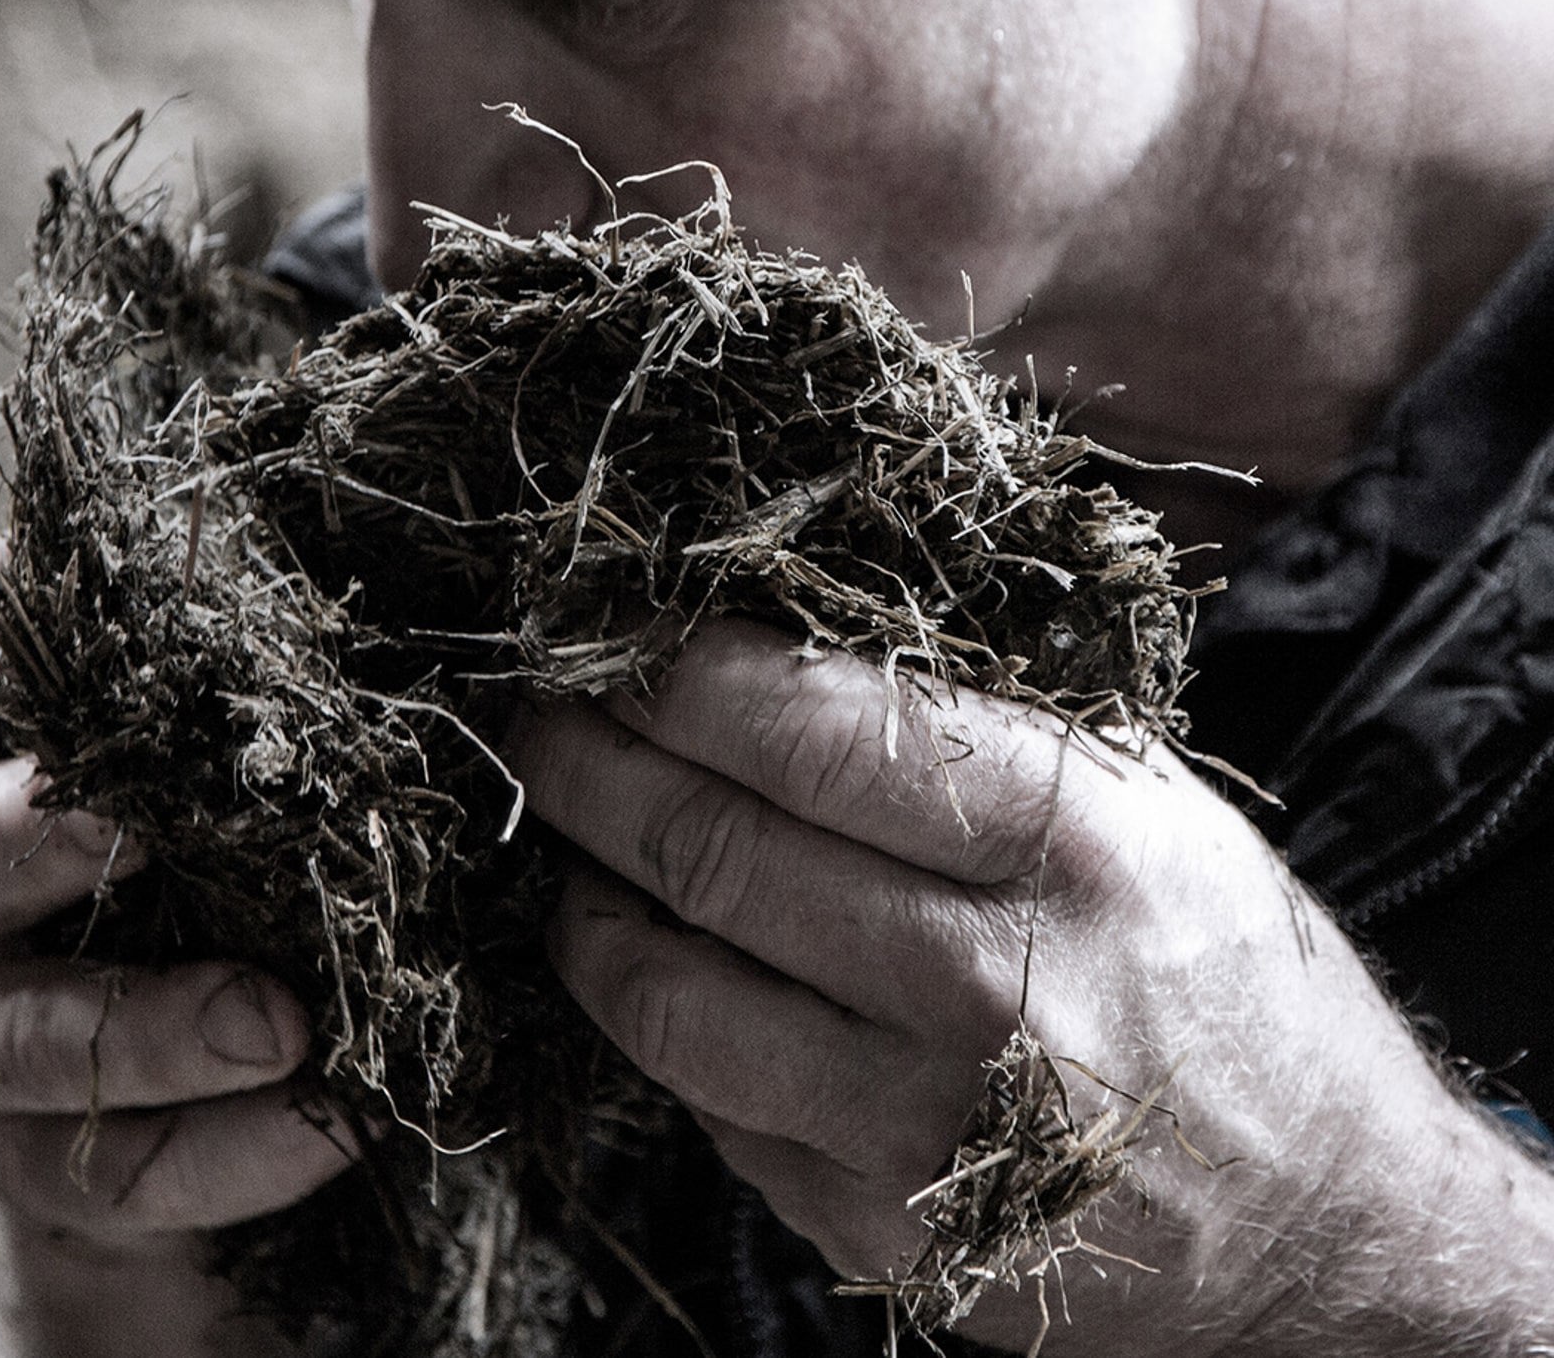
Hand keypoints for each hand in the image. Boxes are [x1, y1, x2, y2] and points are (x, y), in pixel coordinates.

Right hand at [0, 541, 354, 1355]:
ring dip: (160, 1026)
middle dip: (53, 836)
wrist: (100, 1079)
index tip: (89, 567)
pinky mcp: (20, 1165)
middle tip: (156, 820)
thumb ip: (164, 648)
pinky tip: (337, 1121)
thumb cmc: (129, 832)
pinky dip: (237, 1152)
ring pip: (36, 1039)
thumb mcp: (120, 735)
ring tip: (278, 1019)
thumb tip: (300, 492)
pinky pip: (124, 1168)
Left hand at [512, 620, 1553, 1356]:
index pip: (809, 726)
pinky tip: (668, 965)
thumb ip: (968, 721)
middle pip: (707, 849)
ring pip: (666, 994)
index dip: (673, 672)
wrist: (1326, 1229)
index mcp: (1075, 842)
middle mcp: (998, 988)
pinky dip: (666, 1021)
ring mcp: (926, 1131)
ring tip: (576, 847)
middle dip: (587, 766)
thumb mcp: (1145, 804)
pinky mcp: (880, 1235)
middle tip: (541, 718)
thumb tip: (749, 633)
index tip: (613, 634)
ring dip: (585, 903)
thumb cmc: (1218, 974)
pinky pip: (708, 1103)